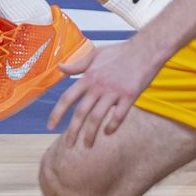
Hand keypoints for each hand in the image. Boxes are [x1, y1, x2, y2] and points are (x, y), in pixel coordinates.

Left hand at [47, 36, 164, 148]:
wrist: (144, 50)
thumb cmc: (119, 52)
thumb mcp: (95, 55)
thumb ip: (77, 65)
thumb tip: (60, 67)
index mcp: (88, 77)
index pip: (68, 98)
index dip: (57, 113)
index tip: (50, 126)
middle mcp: (98, 86)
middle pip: (81, 112)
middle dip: (72, 131)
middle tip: (68, 145)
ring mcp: (114, 92)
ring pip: (98, 117)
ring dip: (90, 134)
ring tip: (87, 145)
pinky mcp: (129, 96)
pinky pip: (118, 116)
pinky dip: (112, 126)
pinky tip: (107, 132)